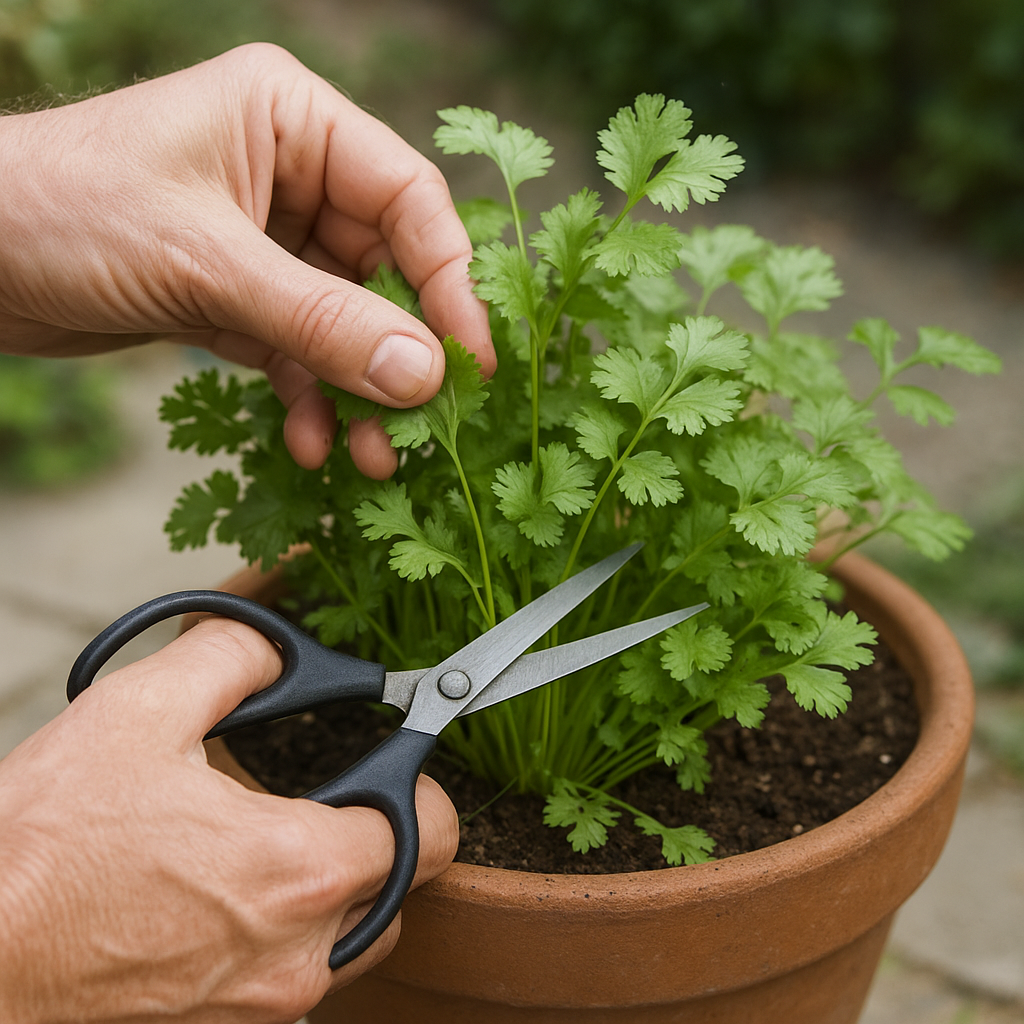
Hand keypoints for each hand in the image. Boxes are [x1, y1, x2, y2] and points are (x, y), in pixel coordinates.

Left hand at [0, 43, 492, 478]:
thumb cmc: (59, 210)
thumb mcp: (205, 264)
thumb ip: (321, 321)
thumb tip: (422, 375)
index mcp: (293, 121)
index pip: (408, 199)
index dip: (449, 282)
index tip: (471, 361)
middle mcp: (290, 175)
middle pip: (384, 269)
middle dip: (401, 353)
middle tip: (427, 424)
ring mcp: (265, 239)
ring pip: (345, 321)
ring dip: (360, 391)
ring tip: (372, 455)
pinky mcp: (237, 296)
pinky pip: (299, 351)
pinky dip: (310, 398)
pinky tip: (311, 443)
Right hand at [0, 618, 458, 1022]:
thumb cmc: (40, 851)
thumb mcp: (137, 712)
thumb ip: (230, 657)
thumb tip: (273, 647)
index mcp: (296, 868)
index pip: (430, 830)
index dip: (419, 785)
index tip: (393, 762)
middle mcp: (296, 954)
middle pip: (398, 886)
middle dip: (375, 833)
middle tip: (324, 798)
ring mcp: (263, 1008)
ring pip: (351, 938)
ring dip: (330, 889)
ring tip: (264, 846)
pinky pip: (293, 977)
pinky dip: (282, 935)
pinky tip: (222, 897)